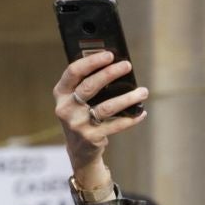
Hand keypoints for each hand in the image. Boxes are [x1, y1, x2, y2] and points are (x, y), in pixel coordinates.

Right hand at [53, 51, 148, 188]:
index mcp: (61, 94)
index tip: (109, 54)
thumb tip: (114, 65)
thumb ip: (86, 84)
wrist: (79, 150)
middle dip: (110, 73)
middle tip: (127, 65)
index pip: (73, 72)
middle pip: (90, 87)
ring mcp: (78, 125)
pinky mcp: (91, 138)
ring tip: (143, 91)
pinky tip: (141, 112)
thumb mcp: (76, 100)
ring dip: (128, 98)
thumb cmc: (82, 116)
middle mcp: (66, 109)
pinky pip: (116, 125)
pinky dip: (131, 118)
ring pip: (107, 107)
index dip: (91, 61)